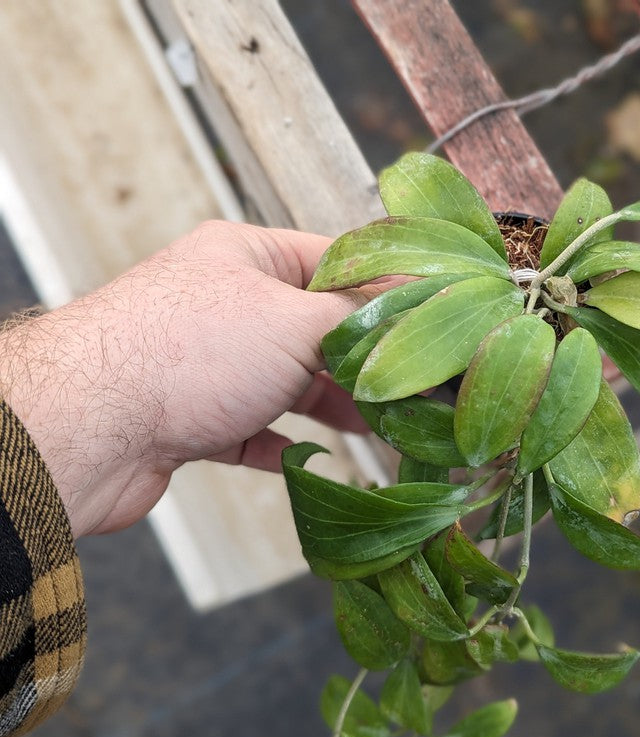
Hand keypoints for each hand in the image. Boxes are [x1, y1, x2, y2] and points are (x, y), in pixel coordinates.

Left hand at [0, 221, 383, 536]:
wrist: (86, 427)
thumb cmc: (188, 354)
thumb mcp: (294, 321)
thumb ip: (358, 316)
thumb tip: (410, 309)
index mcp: (246, 255)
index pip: (336, 262)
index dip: (387, 290)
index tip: (433, 321)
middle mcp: (226, 303)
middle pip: (314, 326)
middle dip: (364, 357)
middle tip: (415, 385)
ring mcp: (206, 362)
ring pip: (287, 380)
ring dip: (331, 404)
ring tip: (380, 427)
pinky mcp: (190, 418)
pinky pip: (253, 429)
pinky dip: (286, 444)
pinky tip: (316, 459)